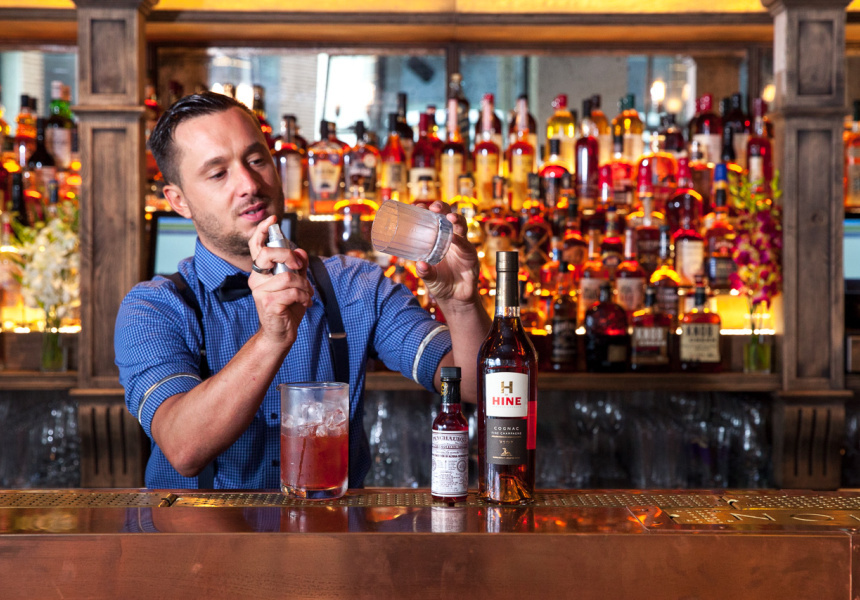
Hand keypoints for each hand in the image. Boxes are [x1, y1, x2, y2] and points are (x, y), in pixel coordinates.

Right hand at [247, 216, 313, 349]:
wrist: (280, 333)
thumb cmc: (287, 307)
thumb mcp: (296, 283)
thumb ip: (298, 266)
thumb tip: (300, 251)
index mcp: (261, 271)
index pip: (256, 246)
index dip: (262, 230)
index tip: (272, 219)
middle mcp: (256, 279)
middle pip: (268, 253)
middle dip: (288, 255)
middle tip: (299, 266)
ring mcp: (260, 291)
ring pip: (287, 275)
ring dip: (304, 285)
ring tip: (306, 294)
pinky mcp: (268, 303)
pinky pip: (292, 291)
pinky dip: (304, 296)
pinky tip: (304, 303)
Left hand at [414, 201, 480, 309]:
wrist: (455, 298)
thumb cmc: (440, 282)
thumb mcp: (428, 276)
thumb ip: (424, 271)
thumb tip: (419, 265)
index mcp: (439, 239)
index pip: (434, 219)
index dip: (427, 211)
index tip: (417, 206)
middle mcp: (451, 238)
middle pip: (449, 216)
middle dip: (443, 208)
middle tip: (433, 207)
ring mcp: (462, 246)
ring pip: (461, 226)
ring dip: (456, 220)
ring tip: (449, 218)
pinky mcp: (471, 256)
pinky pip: (466, 246)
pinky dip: (460, 242)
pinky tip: (454, 239)